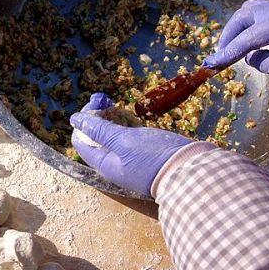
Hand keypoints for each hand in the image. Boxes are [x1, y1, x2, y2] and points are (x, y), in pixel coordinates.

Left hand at [70, 93, 191, 195]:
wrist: (192, 171)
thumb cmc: (154, 157)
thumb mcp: (123, 141)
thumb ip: (99, 130)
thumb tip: (75, 120)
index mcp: (104, 164)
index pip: (81, 141)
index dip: (84, 120)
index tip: (95, 103)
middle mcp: (114, 163)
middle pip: (96, 137)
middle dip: (97, 116)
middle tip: (105, 98)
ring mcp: (130, 158)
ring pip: (113, 135)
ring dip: (111, 118)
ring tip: (116, 105)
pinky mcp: (145, 153)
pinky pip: (129, 138)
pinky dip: (126, 125)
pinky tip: (129, 115)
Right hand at [203, 0, 268, 83]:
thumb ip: (264, 62)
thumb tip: (249, 58)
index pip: (249, 36)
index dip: (228, 51)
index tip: (212, 63)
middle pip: (246, 14)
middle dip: (230, 34)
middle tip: (221, 54)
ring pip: (254, 10)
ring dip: (240, 28)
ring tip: (233, 47)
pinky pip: (265, 14)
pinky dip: (253, 27)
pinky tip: (253, 43)